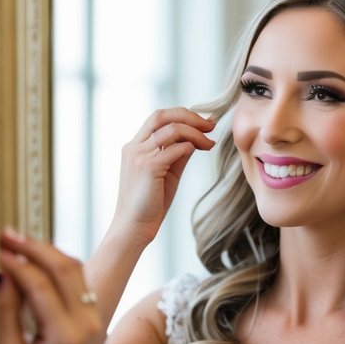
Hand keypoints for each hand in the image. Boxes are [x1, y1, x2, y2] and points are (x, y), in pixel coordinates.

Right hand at [0, 230, 103, 343]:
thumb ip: (6, 315)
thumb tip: (2, 277)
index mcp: (66, 336)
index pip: (39, 283)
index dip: (15, 262)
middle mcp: (88, 325)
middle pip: (64, 267)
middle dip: (34, 247)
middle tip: (6, 235)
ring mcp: (96, 324)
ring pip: (77, 271)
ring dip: (49, 252)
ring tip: (20, 243)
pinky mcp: (95, 326)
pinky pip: (80, 285)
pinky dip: (59, 268)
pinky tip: (38, 264)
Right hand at [110, 108, 215, 246]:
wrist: (133, 228)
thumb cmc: (149, 204)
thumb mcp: (166, 173)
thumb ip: (176, 155)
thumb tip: (194, 140)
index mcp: (135, 147)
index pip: (158, 118)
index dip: (182, 115)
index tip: (204, 123)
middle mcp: (134, 147)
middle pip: (162, 115)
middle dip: (189, 116)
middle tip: (211, 125)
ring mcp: (139, 155)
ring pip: (172, 129)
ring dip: (196, 132)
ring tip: (210, 143)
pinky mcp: (148, 167)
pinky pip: (175, 148)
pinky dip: (191, 146)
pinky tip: (202, 150)